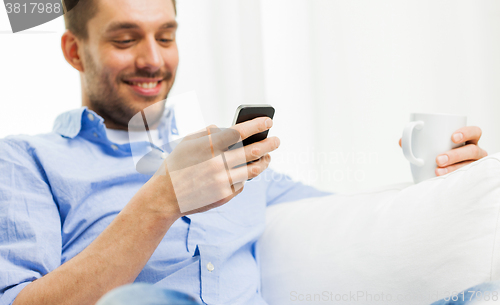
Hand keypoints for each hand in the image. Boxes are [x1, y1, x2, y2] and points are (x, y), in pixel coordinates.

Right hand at [160, 117, 279, 216]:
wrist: (164, 197)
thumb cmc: (175, 166)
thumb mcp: (187, 143)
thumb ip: (208, 133)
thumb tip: (226, 128)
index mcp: (209, 146)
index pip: (241, 132)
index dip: (257, 125)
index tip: (269, 121)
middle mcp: (218, 163)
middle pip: (254, 151)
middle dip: (270, 143)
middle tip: (276, 140)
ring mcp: (222, 181)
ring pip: (253, 169)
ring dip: (264, 162)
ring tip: (268, 157)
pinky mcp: (225, 195)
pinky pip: (242, 183)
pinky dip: (245, 176)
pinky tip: (246, 172)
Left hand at [399, 126, 487, 175]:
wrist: (437, 174)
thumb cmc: (436, 155)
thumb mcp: (428, 147)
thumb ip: (415, 142)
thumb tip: (401, 141)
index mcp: (466, 140)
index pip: (474, 132)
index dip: (467, 132)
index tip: (452, 137)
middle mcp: (474, 152)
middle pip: (472, 150)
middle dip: (455, 155)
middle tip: (438, 160)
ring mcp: (474, 165)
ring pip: (470, 166)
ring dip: (454, 168)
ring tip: (437, 172)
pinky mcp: (470, 177)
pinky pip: (468, 179)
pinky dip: (457, 180)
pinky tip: (446, 182)